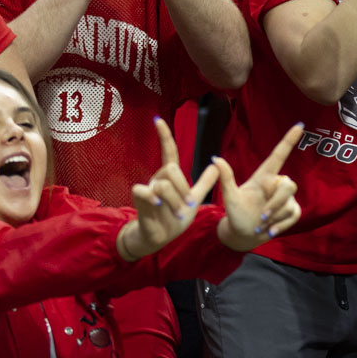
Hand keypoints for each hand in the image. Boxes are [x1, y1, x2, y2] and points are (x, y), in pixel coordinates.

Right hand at [117, 118, 220, 260]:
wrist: (160, 237)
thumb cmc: (174, 218)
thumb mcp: (194, 199)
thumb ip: (204, 183)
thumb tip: (216, 165)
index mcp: (171, 178)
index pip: (168, 152)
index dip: (164, 136)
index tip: (158, 120)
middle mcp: (158, 179)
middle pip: (172, 169)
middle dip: (183, 188)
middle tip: (187, 206)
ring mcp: (148, 189)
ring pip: (164, 184)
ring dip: (175, 202)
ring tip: (177, 214)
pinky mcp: (140, 200)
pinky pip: (144, 191)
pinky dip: (153, 197)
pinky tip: (158, 205)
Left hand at [214, 123, 303, 250]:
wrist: (243, 235)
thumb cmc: (236, 213)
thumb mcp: (229, 197)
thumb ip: (226, 178)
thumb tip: (215, 159)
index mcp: (264, 176)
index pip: (279, 155)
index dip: (289, 140)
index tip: (300, 125)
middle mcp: (276, 185)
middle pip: (288, 185)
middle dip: (276, 203)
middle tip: (262, 216)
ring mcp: (286, 199)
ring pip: (289, 203)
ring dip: (274, 216)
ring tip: (260, 225)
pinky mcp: (292, 212)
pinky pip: (293, 215)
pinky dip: (281, 225)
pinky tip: (269, 231)